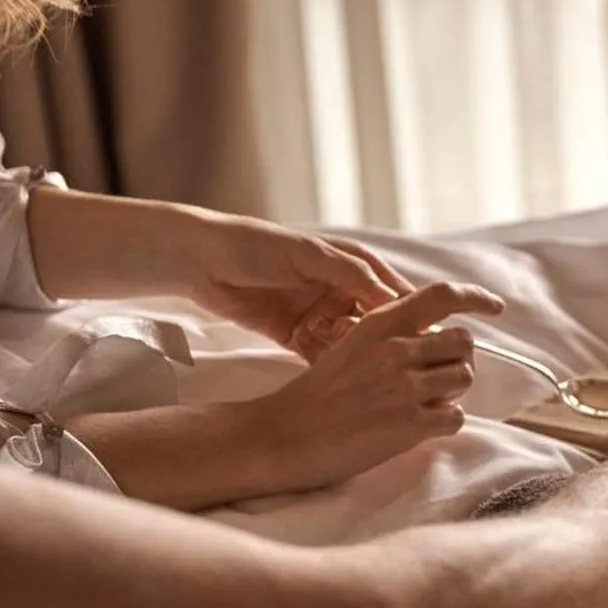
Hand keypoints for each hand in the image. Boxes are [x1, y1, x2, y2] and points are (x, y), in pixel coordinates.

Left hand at [188, 215, 416, 358]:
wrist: (198, 260)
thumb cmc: (255, 246)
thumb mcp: (311, 254)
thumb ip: (355, 276)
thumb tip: (400, 301)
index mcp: (356, 267)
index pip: (397, 296)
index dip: (408, 317)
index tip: (407, 335)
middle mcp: (344, 293)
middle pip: (377, 327)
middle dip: (371, 338)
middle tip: (347, 334)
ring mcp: (322, 317)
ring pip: (351, 346)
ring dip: (343, 349)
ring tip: (319, 335)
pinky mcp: (298, 338)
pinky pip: (321, 358)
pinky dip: (321, 361)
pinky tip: (309, 352)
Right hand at [249, 282, 505, 493]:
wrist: (286, 435)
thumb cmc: (320, 393)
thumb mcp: (351, 345)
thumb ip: (392, 336)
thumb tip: (437, 338)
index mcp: (380, 323)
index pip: (442, 296)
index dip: (476, 298)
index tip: (497, 307)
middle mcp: (396, 348)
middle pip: (464, 342)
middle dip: (457, 360)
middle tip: (435, 378)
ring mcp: (405, 386)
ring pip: (465, 377)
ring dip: (451, 392)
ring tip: (422, 403)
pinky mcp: (410, 423)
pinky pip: (456, 416)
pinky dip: (444, 423)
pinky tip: (418, 426)